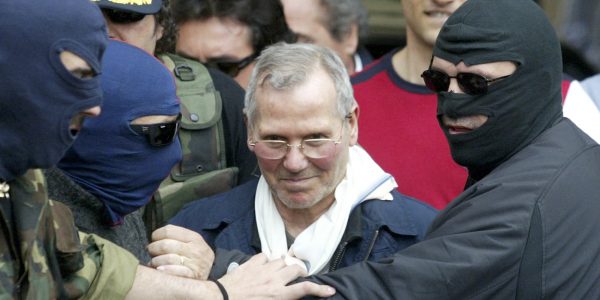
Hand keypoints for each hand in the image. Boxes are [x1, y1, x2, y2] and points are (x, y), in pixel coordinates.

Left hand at [147, 224, 213, 279]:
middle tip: (151, 252)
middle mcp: (195, 249)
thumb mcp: (192, 242)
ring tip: (154, 263)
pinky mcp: (193, 276)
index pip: (168, 231)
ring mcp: (195, 263)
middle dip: (153, 248)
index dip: (156, 235)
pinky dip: (166, 270)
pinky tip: (160, 270)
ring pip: (167, 259)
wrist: (212, 272)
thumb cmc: (195, 255)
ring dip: (155, 262)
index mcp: (194, 237)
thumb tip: (154, 237)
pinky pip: (176, 271)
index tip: (154, 240)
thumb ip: (176, 237)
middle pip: (165, 245)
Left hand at [218, 253, 335, 299]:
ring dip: (284, 264)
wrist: (220, 299)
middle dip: (300, 271)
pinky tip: (264, 265)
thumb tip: (288, 296)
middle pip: (296, 269)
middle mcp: (274, 280)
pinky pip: (264, 256)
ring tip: (281, 269)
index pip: (305, 289)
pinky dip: (266, 260)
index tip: (330, 290)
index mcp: (279, 295)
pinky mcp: (251, 263)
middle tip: (299, 275)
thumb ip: (280, 299)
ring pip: (282, 260)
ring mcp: (263, 269)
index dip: (320, 289)